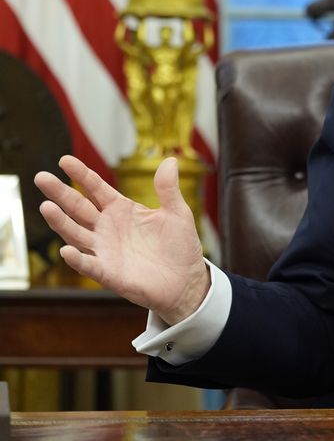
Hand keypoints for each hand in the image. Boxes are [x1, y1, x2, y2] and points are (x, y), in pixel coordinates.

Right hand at [35, 155, 210, 324]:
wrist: (186, 280)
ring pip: (76, 233)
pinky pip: (88, 264)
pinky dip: (77, 259)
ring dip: (61, 222)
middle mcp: (107, 228)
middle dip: (60, 193)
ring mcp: (105, 250)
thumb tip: (170, 160)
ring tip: (46, 207)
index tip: (65, 160)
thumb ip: (168, 188)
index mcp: (122, 210)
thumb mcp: (177, 213)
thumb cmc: (180, 246)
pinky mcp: (108, 273)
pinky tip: (66, 250)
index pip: (97, 188)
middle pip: (78, 207)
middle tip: (41, 177)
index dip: (82, 174)